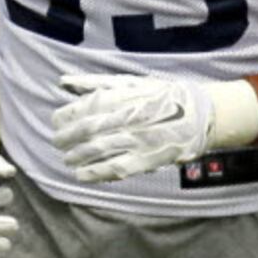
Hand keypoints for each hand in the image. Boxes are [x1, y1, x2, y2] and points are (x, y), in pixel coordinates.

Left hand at [51, 71, 213, 182]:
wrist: (201, 114)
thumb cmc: (162, 95)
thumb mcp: (131, 81)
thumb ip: (95, 83)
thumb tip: (64, 82)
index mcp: (122, 96)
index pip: (83, 108)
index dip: (65, 117)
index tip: (57, 122)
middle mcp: (127, 117)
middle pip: (87, 130)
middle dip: (66, 139)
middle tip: (57, 143)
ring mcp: (137, 139)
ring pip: (97, 150)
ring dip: (76, 157)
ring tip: (67, 159)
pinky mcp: (146, 159)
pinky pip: (115, 168)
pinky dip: (94, 173)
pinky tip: (81, 175)